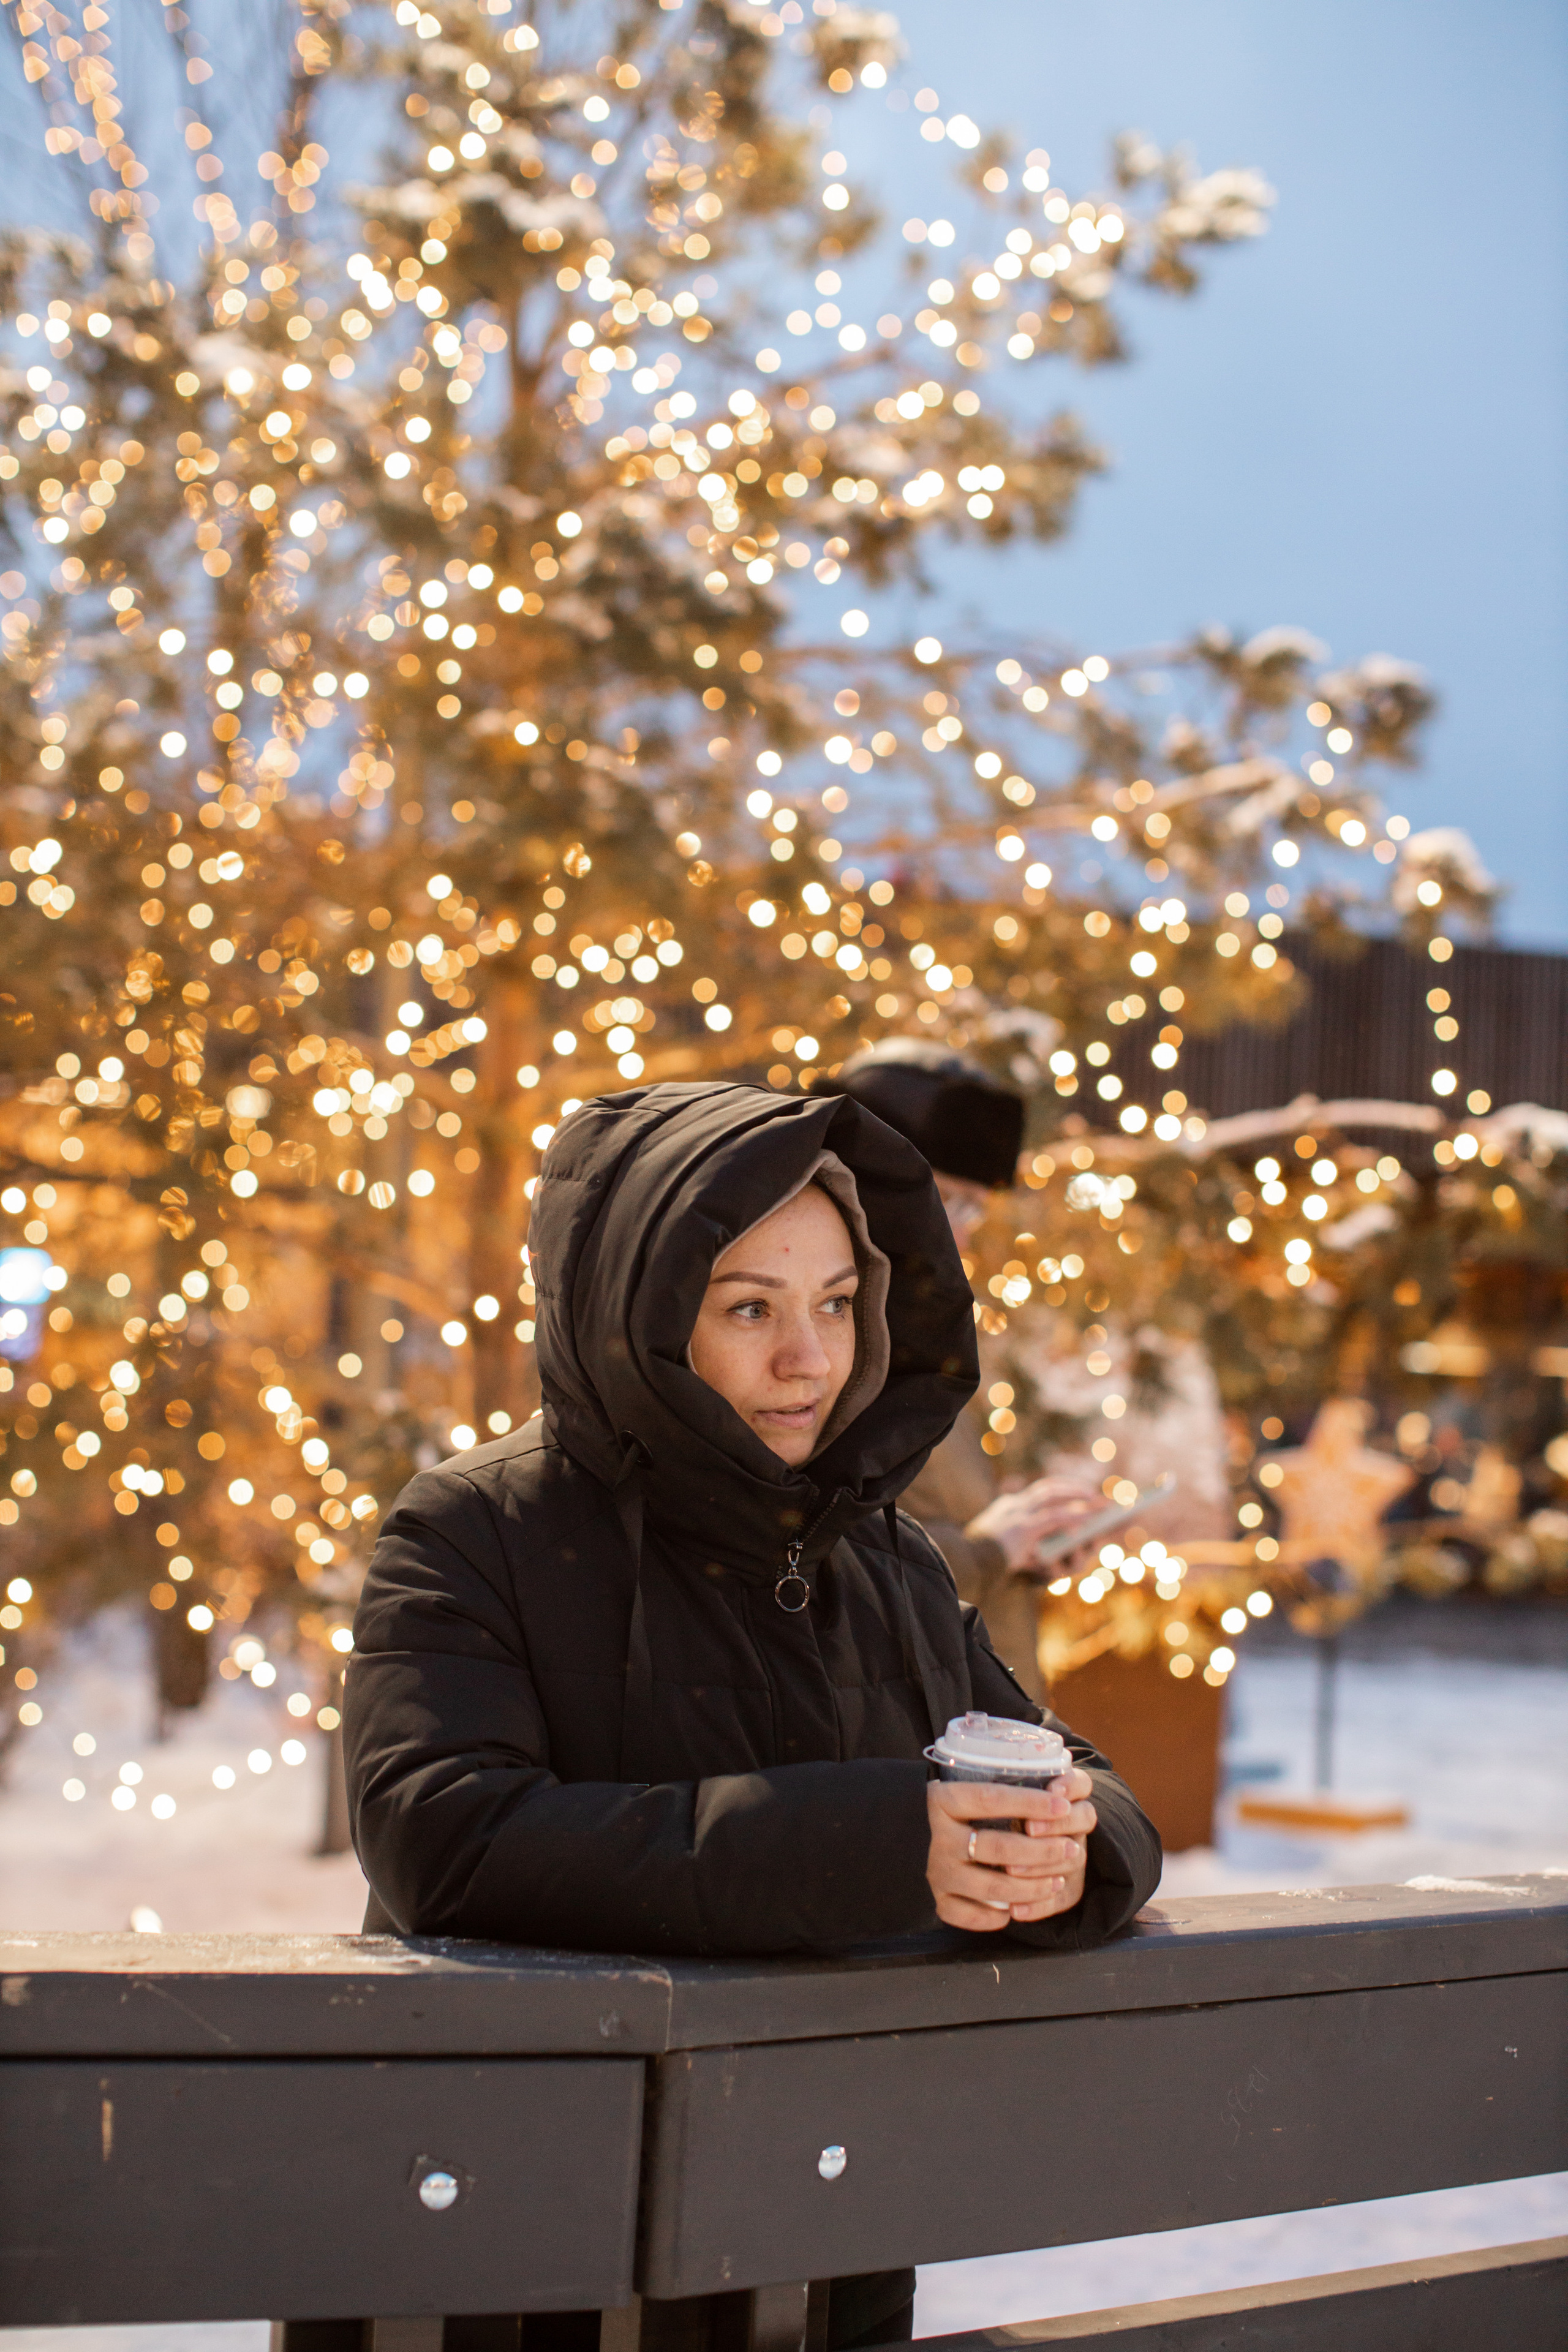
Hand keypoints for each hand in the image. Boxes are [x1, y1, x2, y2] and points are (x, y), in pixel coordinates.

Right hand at [925, 1768, 1095, 1931]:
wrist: (890, 1835)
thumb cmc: (937, 1809)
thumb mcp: (954, 1790)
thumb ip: (988, 1794)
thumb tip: (1047, 1794)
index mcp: (942, 1801)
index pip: (991, 1799)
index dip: (1029, 1803)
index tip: (1062, 1805)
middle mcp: (938, 1838)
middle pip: (998, 1847)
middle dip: (1042, 1850)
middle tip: (1072, 1848)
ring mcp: (937, 1872)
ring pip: (993, 1887)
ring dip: (1032, 1887)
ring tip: (1058, 1880)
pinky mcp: (936, 1900)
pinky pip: (971, 1916)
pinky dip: (997, 1916)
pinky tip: (1017, 1908)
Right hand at [968, 1475, 1101, 1574]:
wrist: (966, 1562)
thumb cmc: (980, 1558)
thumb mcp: (999, 1544)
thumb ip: (1019, 1540)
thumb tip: (1045, 1552)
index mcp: (1006, 1506)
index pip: (1036, 1492)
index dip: (1057, 1490)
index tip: (1072, 1491)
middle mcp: (1013, 1505)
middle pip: (1047, 1488)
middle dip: (1071, 1487)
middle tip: (1090, 1492)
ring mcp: (1017, 1514)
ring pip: (1053, 1496)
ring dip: (1076, 1496)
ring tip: (1095, 1499)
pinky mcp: (1023, 1528)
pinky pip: (1054, 1518)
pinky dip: (1072, 1517)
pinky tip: (1086, 1519)